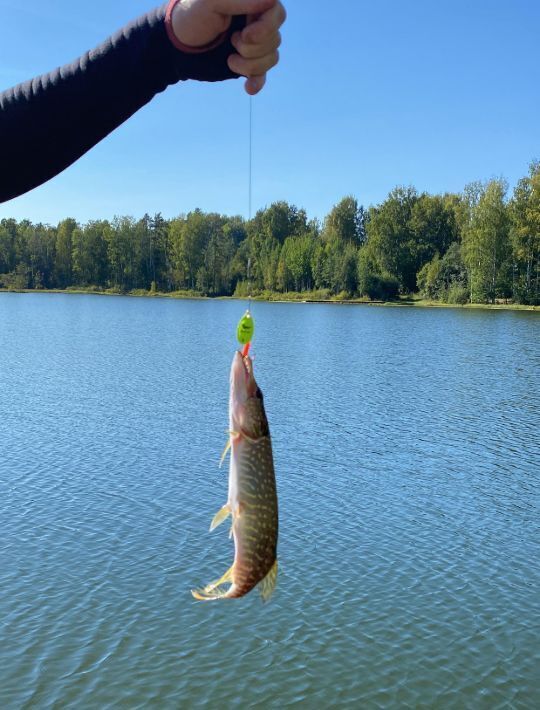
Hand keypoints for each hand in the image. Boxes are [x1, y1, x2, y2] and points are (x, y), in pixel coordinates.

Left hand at [171, 0, 285, 93]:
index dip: (266, 27)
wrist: (177, 46)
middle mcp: (256, 21)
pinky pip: (264, 74)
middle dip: (253, 47)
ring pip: (271, 57)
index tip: (246, 35)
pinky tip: (248, 87)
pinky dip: (257, 81)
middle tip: (232, 41)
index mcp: (251, 2)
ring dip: (250, 64)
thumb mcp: (211, 2)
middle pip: (275, 38)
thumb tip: (271, 2)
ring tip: (229, 59)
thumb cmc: (191, 17)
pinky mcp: (248, 63)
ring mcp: (254, 43)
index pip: (277, 12)